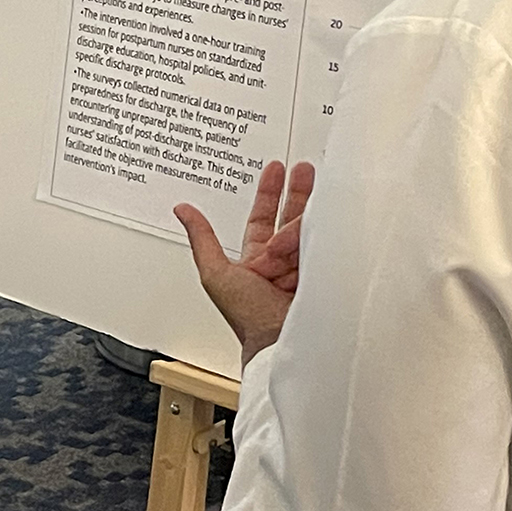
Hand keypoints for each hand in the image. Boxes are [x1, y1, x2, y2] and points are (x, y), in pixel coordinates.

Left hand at [175, 159, 314, 366]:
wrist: (282, 341)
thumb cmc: (249, 318)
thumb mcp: (216, 274)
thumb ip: (202, 240)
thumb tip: (182, 210)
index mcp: (258, 261)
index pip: (264, 218)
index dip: (269, 193)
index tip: (276, 170)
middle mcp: (284, 262)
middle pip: (291, 218)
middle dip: (298, 192)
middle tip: (305, 169)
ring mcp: (308, 267)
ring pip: (308, 229)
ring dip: (305, 219)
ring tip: (309, 215)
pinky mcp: (328, 273)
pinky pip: (328, 244)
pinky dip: (326, 232)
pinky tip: (329, 221)